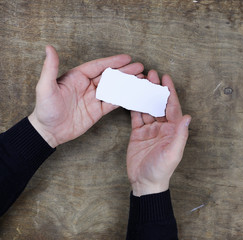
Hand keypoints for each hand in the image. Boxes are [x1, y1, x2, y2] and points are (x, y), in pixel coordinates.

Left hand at [28, 45, 143, 147]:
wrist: (48, 132)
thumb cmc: (44, 109)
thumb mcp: (45, 87)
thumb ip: (50, 68)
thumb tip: (49, 48)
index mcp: (77, 77)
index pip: (98, 66)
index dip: (113, 62)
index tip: (127, 58)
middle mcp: (87, 85)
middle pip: (110, 76)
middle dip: (125, 71)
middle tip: (140, 67)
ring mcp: (94, 98)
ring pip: (114, 88)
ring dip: (127, 84)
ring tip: (141, 79)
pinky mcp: (98, 111)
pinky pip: (113, 103)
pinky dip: (124, 99)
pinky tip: (134, 95)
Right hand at [126, 70, 190, 195]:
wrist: (145, 183)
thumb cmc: (161, 170)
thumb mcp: (173, 152)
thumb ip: (180, 134)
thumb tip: (188, 116)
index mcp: (173, 130)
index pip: (172, 107)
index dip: (169, 92)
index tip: (166, 78)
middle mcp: (163, 127)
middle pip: (159, 104)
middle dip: (156, 89)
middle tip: (150, 74)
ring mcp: (150, 130)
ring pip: (147, 108)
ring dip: (144, 95)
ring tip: (140, 81)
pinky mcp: (138, 134)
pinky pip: (136, 117)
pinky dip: (134, 106)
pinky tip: (131, 96)